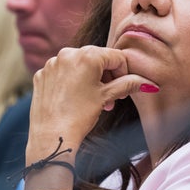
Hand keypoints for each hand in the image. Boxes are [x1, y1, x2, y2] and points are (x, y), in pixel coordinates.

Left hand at [28, 46, 156, 156]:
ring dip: (90, 80)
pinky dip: (71, 82)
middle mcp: (67, 53)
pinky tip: (74, 99)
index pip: (116, 57)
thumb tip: (147, 83)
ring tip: (93, 101)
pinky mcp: (41, 75)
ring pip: (79, 65)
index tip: (123, 90)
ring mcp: (51, 64)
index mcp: (87, 55)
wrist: (52, 136)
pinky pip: (62, 73)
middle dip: (107, 77)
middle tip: (110, 98)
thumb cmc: (79, 116)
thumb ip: (128, 84)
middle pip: (97, 59)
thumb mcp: (107, 97)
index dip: (124, 73)